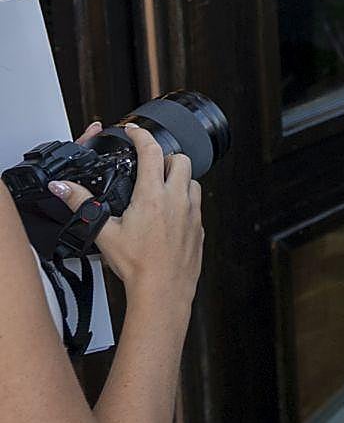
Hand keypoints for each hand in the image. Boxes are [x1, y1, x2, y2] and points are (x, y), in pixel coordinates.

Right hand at [49, 124, 202, 312]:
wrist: (163, 291)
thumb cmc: (137, 265)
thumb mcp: (104, 233)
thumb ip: (83, 205)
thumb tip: (63, 188)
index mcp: (153, 196)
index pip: (152, 152)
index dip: (141, 136)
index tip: (134, 131)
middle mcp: (178, 199)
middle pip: (181, 160)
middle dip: (165, 157)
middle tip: (149, 165)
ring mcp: (193, 213)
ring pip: (193, 181)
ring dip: (178, 178)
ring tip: (160, 188)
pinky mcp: (200, 227)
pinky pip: (196, 204)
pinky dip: (185, 200)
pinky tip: (170, 214)